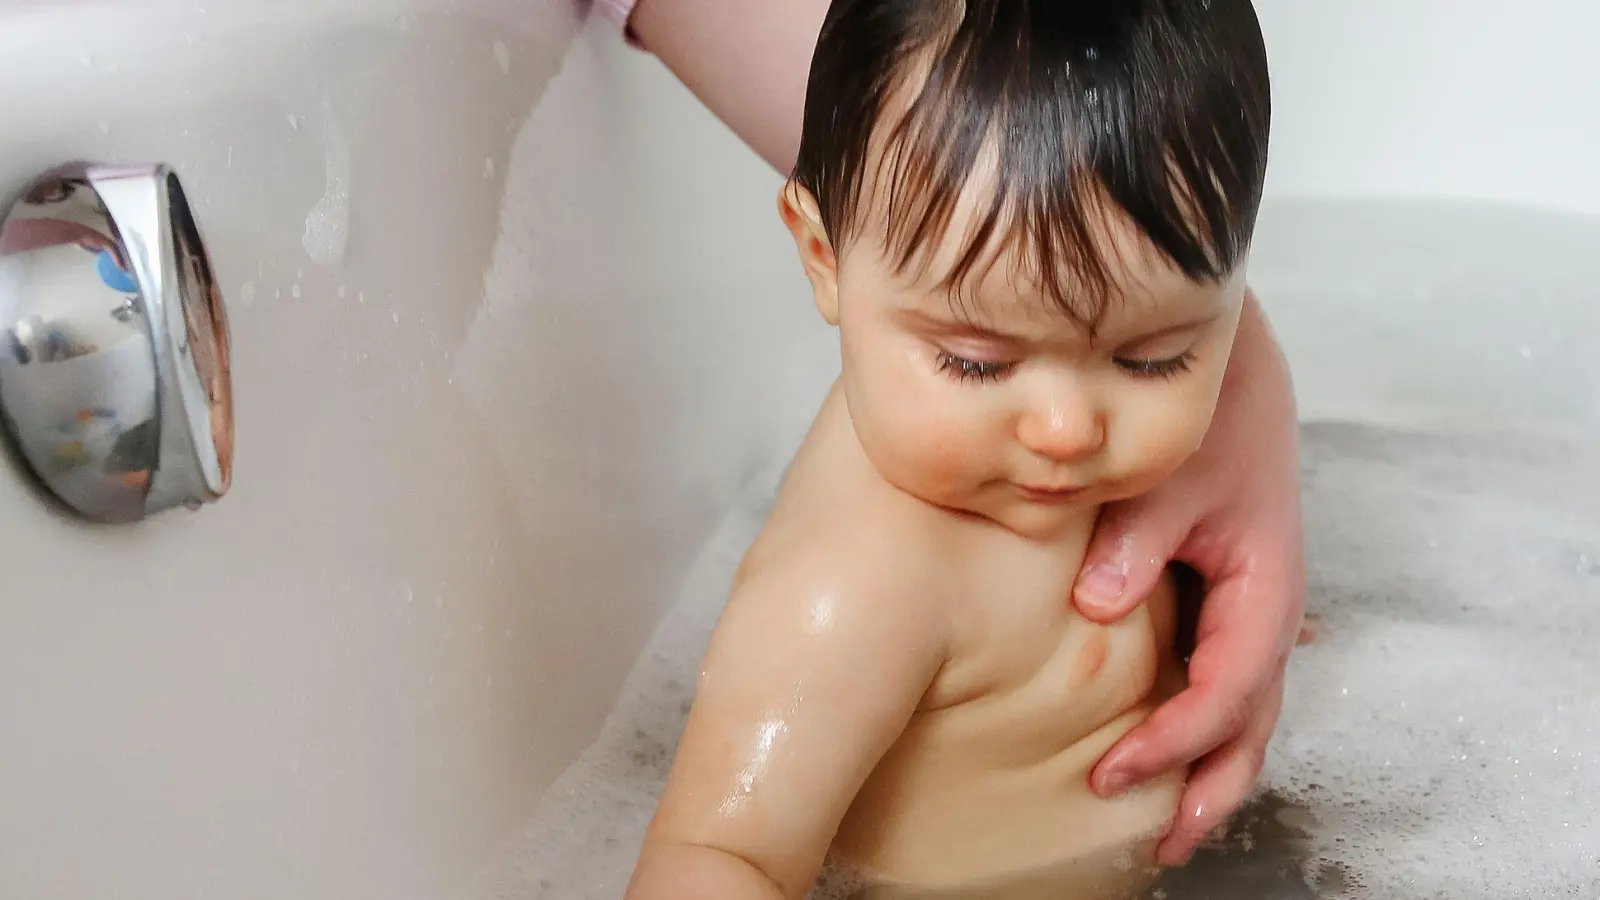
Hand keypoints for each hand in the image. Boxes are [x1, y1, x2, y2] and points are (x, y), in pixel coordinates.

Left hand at [1072, 290, 1305, 865]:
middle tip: (1161, 849)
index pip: (1224, 691)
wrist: (1231, 369)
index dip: (1174, 740)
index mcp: (1264, 586)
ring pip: (1243, 711)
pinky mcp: (1225, 596)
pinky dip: (1202, 725)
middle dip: (1209, 790)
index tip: (1114, 772)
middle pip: (1250, 724)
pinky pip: (1223, 678)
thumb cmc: (1208, 417)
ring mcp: (1249, 606)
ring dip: (1210, 770)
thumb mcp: (1170, 476)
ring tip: (1171, 831)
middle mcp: (1266, 608)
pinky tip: (1170, 751)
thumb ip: (1135, 544)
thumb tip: (1095, 607)